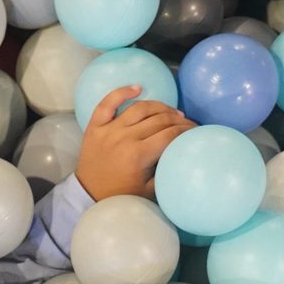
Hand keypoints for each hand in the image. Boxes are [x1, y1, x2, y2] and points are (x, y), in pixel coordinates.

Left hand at [75, 85, 198, 201]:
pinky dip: (121, 92)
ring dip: (159, 107)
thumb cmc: (121, 194)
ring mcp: (108, 130)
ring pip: (140, 108)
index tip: (194, 130)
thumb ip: (166, 169)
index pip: (170, 134)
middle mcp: (124, 138)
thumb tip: (183, 151)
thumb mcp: (149, 190)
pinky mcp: (94, 127)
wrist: (88, 195)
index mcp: (138, 155)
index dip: (186, 130)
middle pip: (159, 120)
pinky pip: (107, 103)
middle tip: (186, 123)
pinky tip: (137, 88)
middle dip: (178, 120)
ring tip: (170, 112)